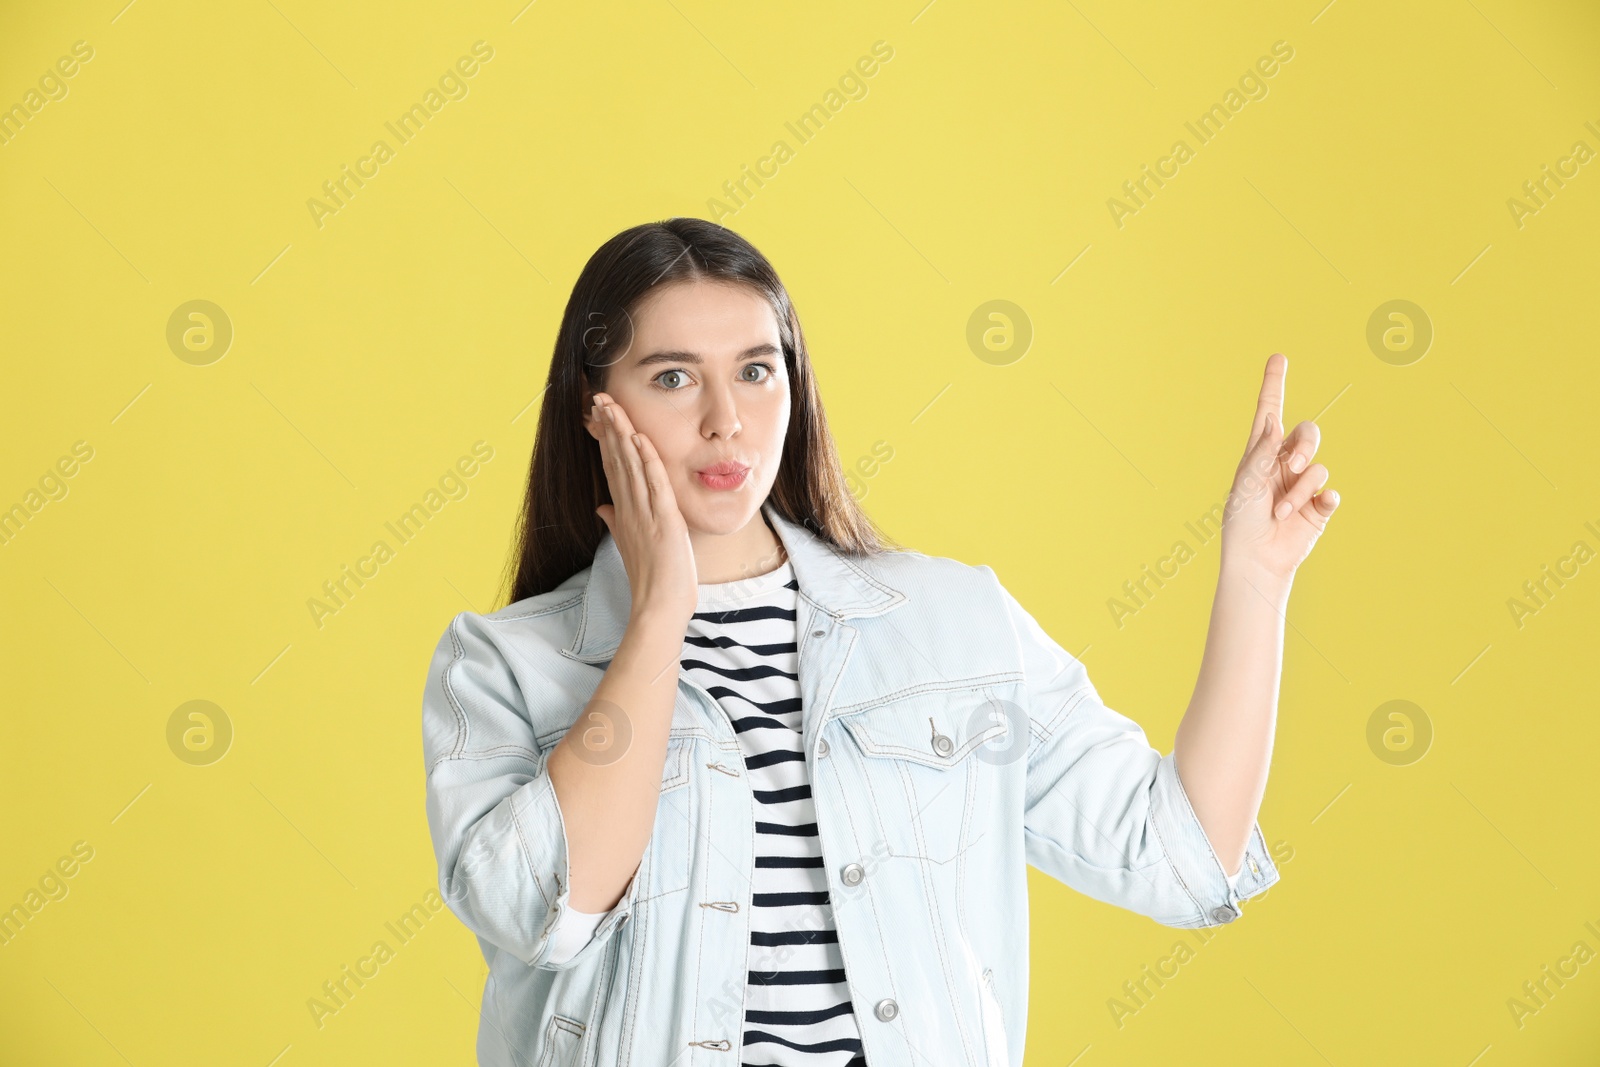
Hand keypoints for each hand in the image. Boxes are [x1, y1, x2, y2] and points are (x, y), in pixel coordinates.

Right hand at [590, 393, 697, 623]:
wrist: (659, 606)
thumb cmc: (650, 579)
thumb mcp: (629, 545)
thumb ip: (616, 523)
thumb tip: (603, 509)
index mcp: (624, 512)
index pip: (612, 467)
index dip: (605, 439)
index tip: (598, 415)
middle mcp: (630, 509)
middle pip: (616, 460)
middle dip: (608, 427)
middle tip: (598, 398)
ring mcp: (645, 514)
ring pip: (630, 466)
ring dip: (622, 434)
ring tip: (612, 406)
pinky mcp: (663, 521)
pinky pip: (654, 485)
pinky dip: (647, 461)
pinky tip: (640, 438)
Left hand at [1219, 354, 1340, 581]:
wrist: (1256, 559)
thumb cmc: (1241, 522)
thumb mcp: (1246, 484)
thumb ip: (1261, 452)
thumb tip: (1273, 419)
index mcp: (1260, 453)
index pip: (1270, 412)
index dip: (1274, 384)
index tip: (1278, 357)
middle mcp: (1283, 463)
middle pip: (1308, 433)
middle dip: (1304, 445)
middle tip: (1291, 465)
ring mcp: (1302, 483)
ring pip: (1317, 467)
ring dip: (1298, 489)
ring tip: (1279, 511)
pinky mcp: (1318, 506)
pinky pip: (1330, 491)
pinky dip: (1322, 498)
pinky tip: (1316, 507)